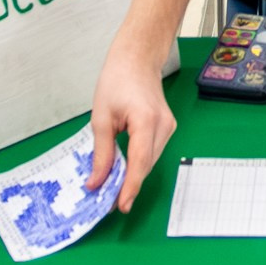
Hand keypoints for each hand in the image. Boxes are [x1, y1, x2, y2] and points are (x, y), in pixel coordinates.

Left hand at [83, 41, 174, 212]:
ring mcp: (169, 127)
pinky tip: (124, 171)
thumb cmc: (118, 79)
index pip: (140, 162)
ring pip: (150, 161)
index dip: (130, 186)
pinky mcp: (166, 127)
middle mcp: (164, 126)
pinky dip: (138, 163)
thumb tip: (97, 181)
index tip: (120, 205)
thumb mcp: (101, 117)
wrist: (137, 58)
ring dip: (133, 175)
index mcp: (147, 121)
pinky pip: (152, 152)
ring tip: (112, 190)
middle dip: (128, 185)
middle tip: (107, 202)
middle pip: (146, 165)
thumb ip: (101, 152)